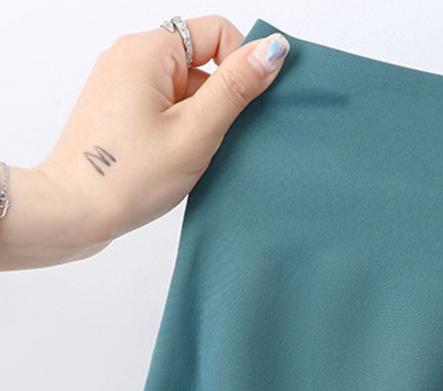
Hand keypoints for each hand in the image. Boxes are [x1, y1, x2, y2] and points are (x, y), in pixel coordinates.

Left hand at [0, 15, 288, 268]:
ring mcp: (122, 81)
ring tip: (189, 155)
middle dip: (220, 100)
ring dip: (201, 118)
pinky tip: (176, 157)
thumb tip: (273, 49)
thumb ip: (236, 87)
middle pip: (203, 61)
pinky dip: (182, 127)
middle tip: (212, 141)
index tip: (243, 110)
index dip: (242, 67)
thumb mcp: (196, 131)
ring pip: (186, 86)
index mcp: (148, 50)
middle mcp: (131, 56)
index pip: (219, 32)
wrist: (75, 212)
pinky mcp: (120, 106)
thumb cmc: (129, 177)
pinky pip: (167, 104)